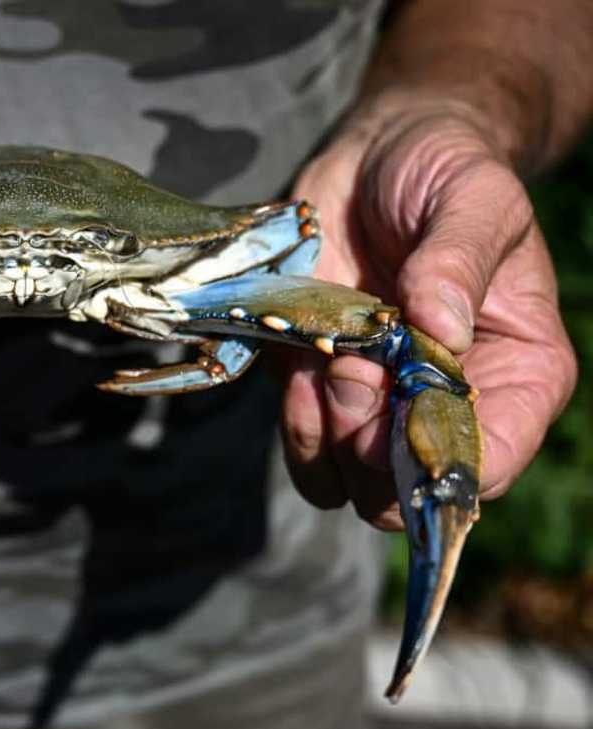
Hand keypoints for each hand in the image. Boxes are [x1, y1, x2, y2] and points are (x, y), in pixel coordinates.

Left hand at [282, 100, 576, 528]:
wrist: (374, 156)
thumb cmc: (444, 172)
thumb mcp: (474, 196)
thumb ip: (460, 258)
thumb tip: (441, 326)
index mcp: (517, 373)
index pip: (489, 462)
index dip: (438, 460)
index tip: (400, 413)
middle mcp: (447, 404)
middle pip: (408, 490)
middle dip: (373, 449)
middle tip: (355, 375)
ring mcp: (379, 403)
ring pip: (348, 484)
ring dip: (328, 438)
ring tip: (330, 364)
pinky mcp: (319, 388)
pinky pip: (303, 445)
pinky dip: (294, 420)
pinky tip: (300, 366)